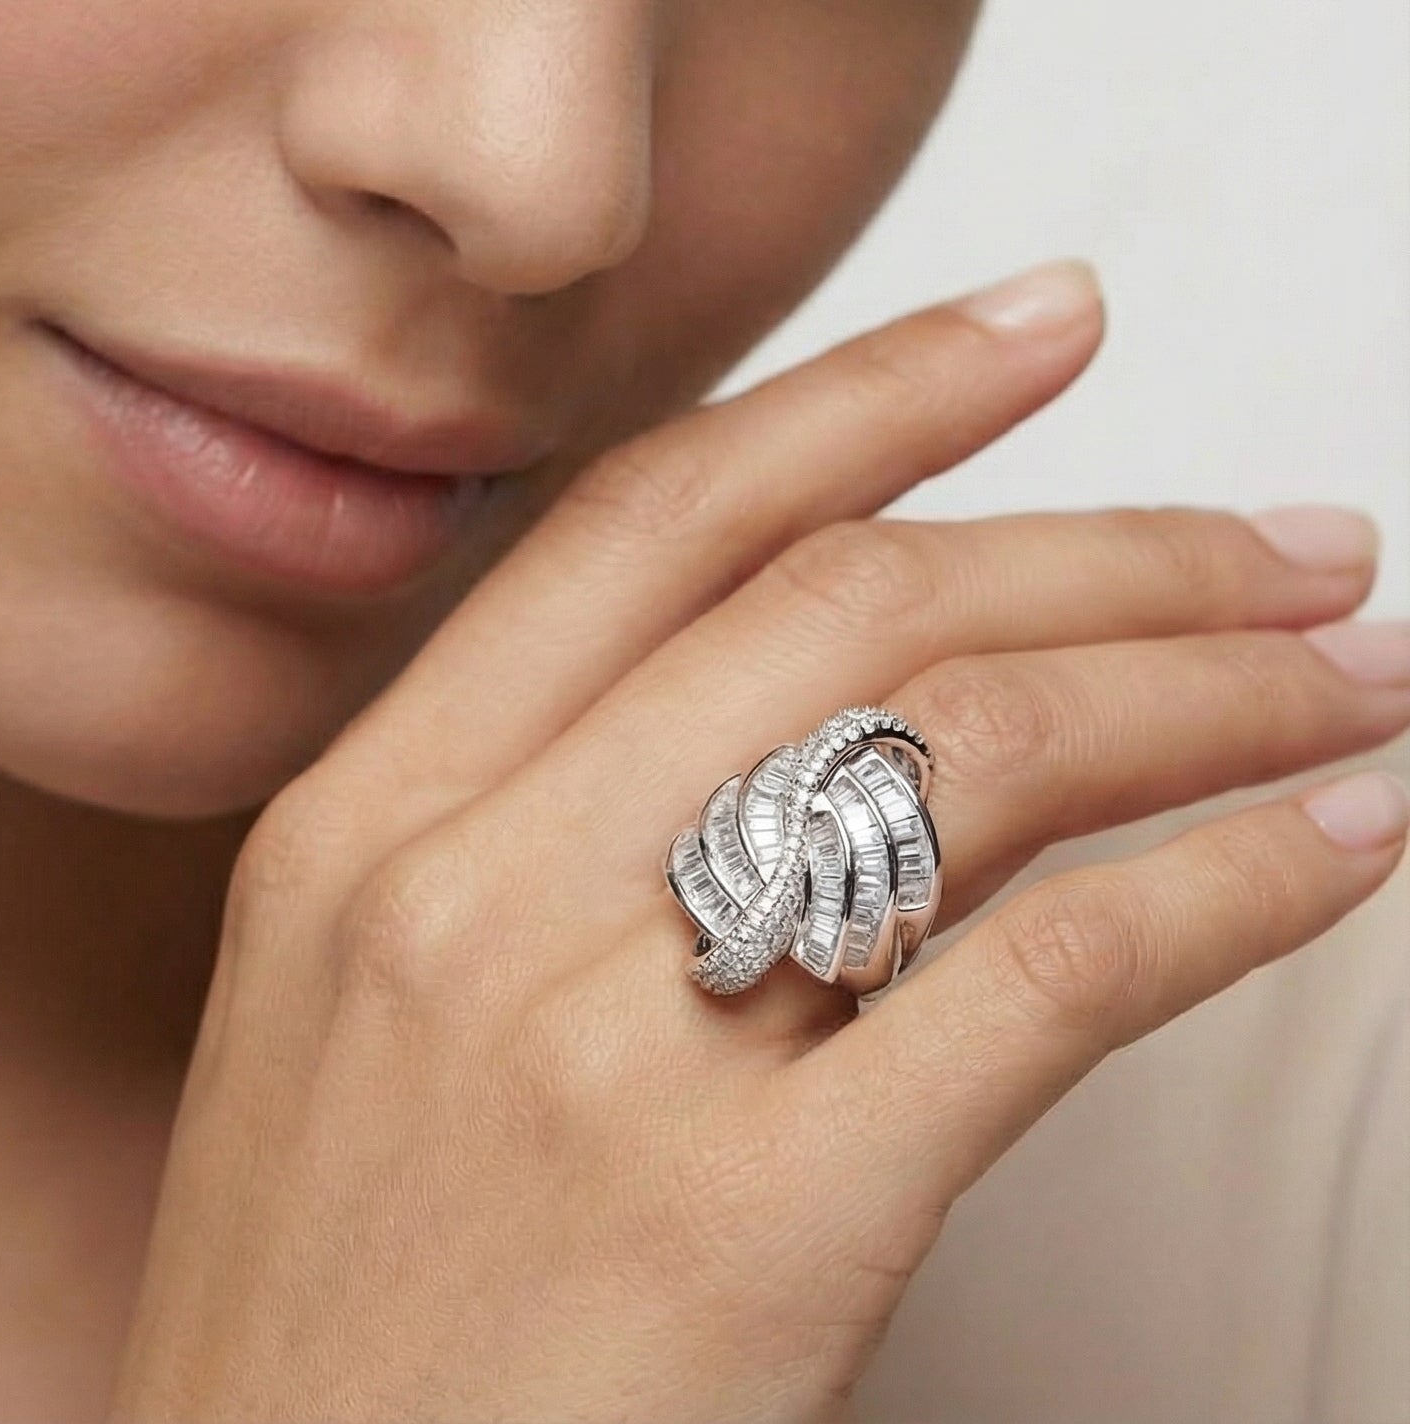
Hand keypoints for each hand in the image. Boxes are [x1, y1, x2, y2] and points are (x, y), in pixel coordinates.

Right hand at [106, 263, 1408, 1423]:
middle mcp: (462, 886)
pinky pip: (1043, 984)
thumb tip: (797, 700)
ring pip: (958, 751)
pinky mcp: (739, 1228)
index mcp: (360, 818)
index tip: (1044, 323)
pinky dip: (1227, 891)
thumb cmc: (338, 1323)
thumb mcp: (355, 1022)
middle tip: (1290, 543)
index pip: (652, 518)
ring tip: (1347, 673)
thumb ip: (525, 835)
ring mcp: (589, 1047)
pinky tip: (1335, 852)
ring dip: (1199, 685)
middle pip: (844, 604)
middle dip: (1111, 539)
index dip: (868, 390)